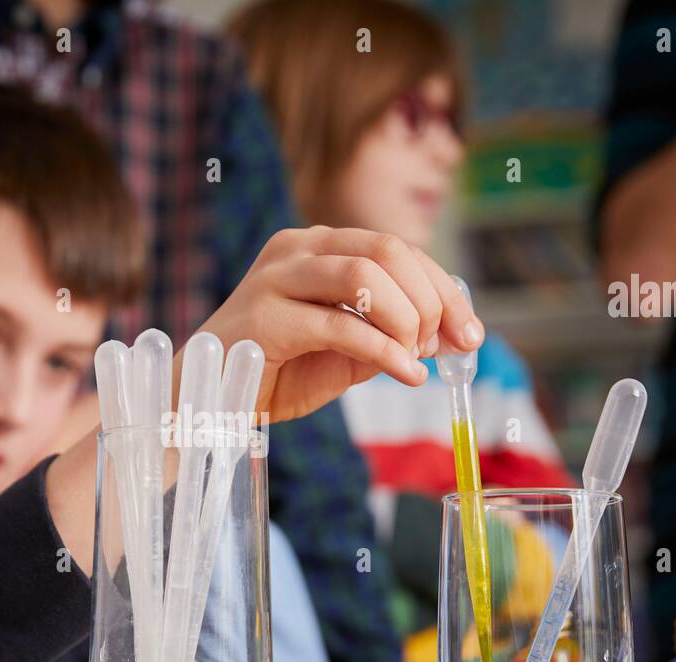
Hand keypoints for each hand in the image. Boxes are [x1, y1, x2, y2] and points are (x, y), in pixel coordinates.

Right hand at [193, 226, 483, 422]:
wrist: (205, 401)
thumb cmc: (274, 372)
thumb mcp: (345, 351)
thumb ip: (389, 336)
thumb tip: (448, 336)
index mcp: (317, 246)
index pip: (397, 248)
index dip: (443, 287)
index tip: (470, 332)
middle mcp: (297, 250)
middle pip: (387, 248)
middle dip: (431, 298)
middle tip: (443, 345)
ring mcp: (276, 278)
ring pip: (365, 275)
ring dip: (406, 319)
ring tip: (415, 358)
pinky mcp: (265, 318)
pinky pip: (342, 325)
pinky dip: (385, 352)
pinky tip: (405, 373)